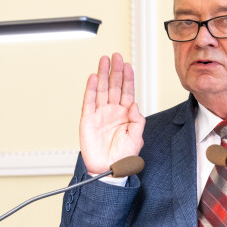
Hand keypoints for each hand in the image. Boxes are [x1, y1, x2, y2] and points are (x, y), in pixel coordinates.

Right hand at [79, 53, 144, 173]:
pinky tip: (93, 78)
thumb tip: (134, 104)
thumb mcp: (137, 138)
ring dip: (103, 75)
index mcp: (125, 114)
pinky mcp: (88, 120)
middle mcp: (112, 112)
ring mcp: (100, 114)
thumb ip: (138, 120)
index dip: (128, 78)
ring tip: (104, 60)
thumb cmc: (123, 157)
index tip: (128, 65)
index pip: (127, 91)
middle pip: (114, 86)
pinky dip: (91, 89)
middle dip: (115, 71)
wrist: (108, 170)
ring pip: (101, 90)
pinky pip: (89, 102)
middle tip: (116, 56)